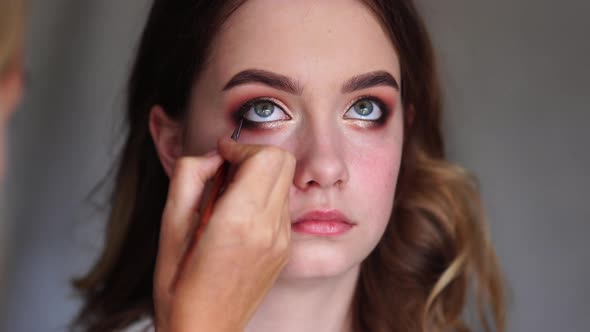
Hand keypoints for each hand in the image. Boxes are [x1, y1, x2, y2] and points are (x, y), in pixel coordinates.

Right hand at [154, 138, 295, 331]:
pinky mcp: (286, 249)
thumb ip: (189, 177)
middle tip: (226, 170)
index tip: (220, 154)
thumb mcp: (169, 226)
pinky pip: (282, 206)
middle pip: (283, 161)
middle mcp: (269, 228)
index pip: (265, 156)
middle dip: (254, 155)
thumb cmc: (180, 285)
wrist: (206, 330)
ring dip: (259, 176)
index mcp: (239, 221)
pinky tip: (239, 216)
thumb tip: (213, 156)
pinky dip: (264, 197)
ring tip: (229, 197)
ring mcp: (282, 240)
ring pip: (284, 182)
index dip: (240, 146)